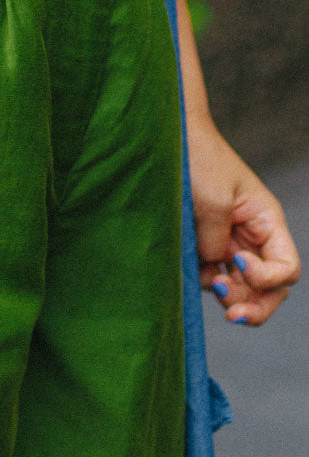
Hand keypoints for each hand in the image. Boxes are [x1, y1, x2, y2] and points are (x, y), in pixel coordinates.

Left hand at [186, 116, 301, 325]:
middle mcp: (253, 237)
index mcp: (267, 222)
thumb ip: (216, 242)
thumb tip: (214, 268)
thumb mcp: (213, 201)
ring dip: (231, 297)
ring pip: (243, 288)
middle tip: (231, 314)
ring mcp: (230, 243)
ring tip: (213, 285)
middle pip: (270, 288)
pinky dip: (208, 284)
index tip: (237, 263)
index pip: (286, 269)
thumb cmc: (198, 161)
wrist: (169, 143)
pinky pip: (215, 277)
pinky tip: (196, 274)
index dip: (267, 278)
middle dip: (255, 306)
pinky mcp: (205, 245)